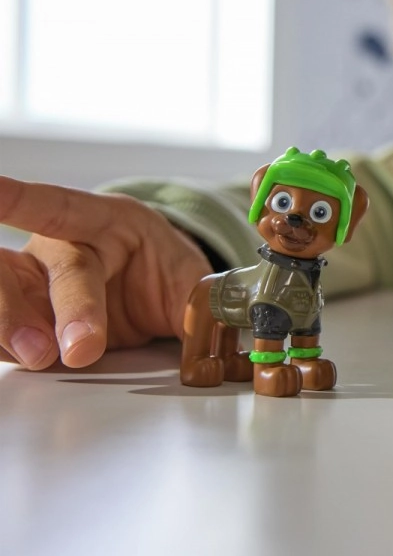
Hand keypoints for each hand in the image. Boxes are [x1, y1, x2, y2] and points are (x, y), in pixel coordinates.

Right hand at [0, 176, 212, 368]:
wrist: (153, 287)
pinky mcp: (22, 318)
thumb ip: (196, 303)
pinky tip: (28, 357)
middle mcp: (55, 248)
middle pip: (21, 270)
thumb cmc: (164, 268)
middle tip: (49, 350)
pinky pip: (0, 334)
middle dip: (22, 310)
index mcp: (101, 222)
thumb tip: (208, 330)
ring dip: (8, 330)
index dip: (17, 198)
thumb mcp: (190, 277)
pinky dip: (7, 347)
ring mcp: (31, 284)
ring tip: (40, 357)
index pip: (55, 207)